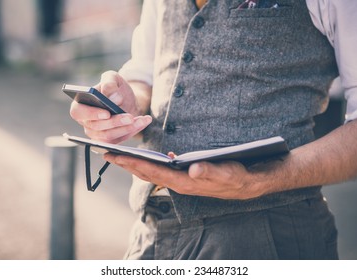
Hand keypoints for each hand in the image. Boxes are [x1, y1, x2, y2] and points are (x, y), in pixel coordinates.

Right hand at [70, 71, 151, 142]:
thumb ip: (110, 83)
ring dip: (126, 128)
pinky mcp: (109, 140)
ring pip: (109, 136)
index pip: (78, 112)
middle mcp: (86, 121)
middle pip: (97, 126)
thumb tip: (113, 98)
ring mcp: (96, 133)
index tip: (106, 113)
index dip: (91, 114)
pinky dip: (133, 131)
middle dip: (115, 122)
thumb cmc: (115, 89)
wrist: (126, 100)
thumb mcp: (112, 79)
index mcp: (80, 105)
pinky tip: (143, 122)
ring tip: (141, 119)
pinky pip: (119, 139)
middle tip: (130, 117)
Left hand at [103, 153, 265, 199]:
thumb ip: (210, 172)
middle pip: (148, 173)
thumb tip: (192, 170)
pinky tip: (150, 158)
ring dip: (136, 164)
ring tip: (120, 156)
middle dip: (126, 164)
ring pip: (154, 172)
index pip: (153, 172)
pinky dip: (152, 164)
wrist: (249, 184)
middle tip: (106, 154)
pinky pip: (163, 170)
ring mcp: (182, 181)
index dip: (132, 163)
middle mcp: (180, 183)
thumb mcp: (227, 174)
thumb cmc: (238, 177)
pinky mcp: (187, 177)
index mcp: (185, 182)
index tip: (114, 156)